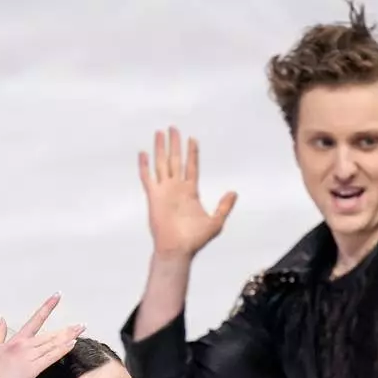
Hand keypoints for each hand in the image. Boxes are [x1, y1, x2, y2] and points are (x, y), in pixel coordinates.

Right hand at [0, 293, 84, 377]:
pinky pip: (51, 358)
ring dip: (68, 337)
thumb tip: (1, 318)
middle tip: (81, 325)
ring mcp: (30, 357)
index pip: (36, 319)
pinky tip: (72, 344)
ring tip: (80, 331)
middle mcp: (25, 345)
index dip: (47, 306)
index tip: (57, 296)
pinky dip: (62, 350)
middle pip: (51, 335)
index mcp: (17, 339)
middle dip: (67, 330)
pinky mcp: (33, 369)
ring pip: (53, 344)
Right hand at [139, 127, 237, 258]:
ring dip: (160, 148)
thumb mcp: (216, 222)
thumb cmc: (195, 239)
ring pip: (161, 164)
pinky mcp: (153, 196)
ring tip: (159, 133)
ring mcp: (164, 191)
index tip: (192, 139)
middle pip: (175, 160)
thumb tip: (234, 193)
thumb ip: (224, 206)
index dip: (192, 152)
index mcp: (190, 192)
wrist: (178, 248)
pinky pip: (147, 177)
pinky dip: (144, 165)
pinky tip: (143, 153)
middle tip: (173, 128)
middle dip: (175, 144)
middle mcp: (176, 188)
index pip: (191, 166)